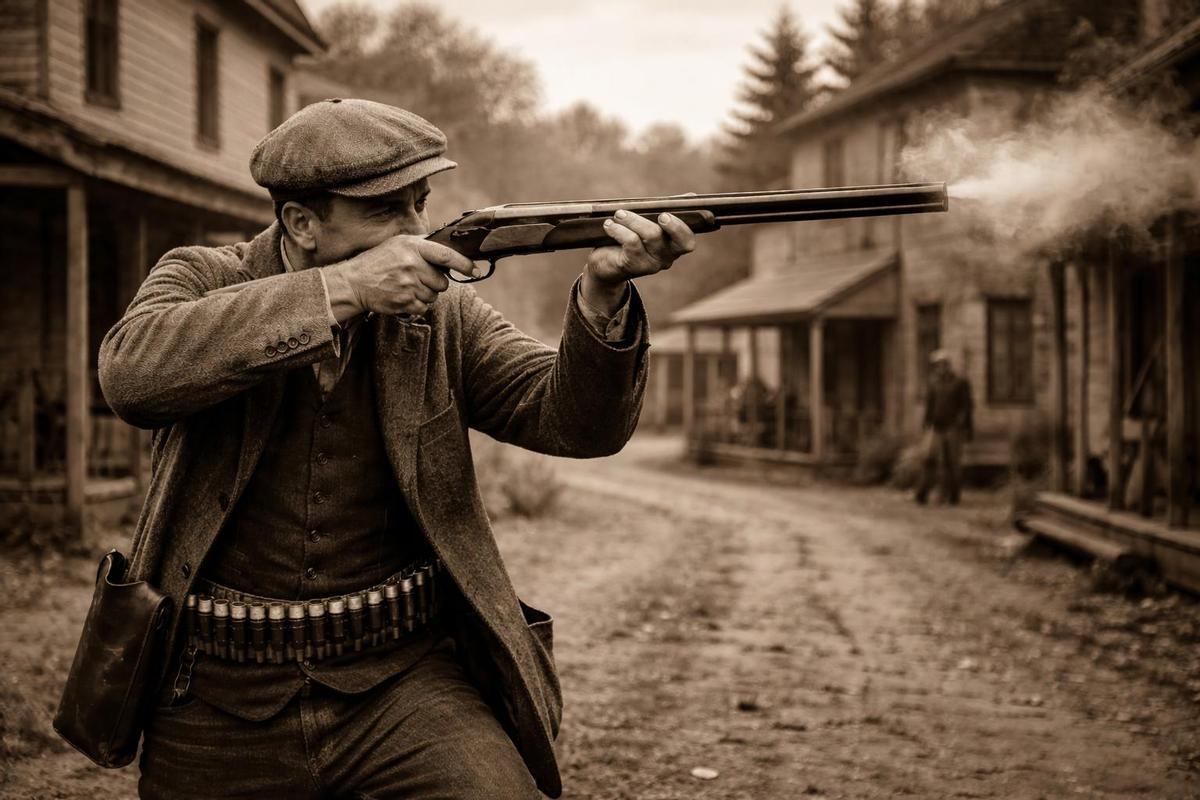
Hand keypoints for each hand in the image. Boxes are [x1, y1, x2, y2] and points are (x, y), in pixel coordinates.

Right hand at [329, 235, 476, 317]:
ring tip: (407, 286)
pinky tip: (404, 296)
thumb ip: (423, 245)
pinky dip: (417, 305)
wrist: (354, 282)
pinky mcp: (404, 302)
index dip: (464, 264)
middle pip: (442, 282)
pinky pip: (424, 307)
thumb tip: (449, 249)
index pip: (446, 255)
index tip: (475, 270)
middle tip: (418, 278)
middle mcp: (412, 264)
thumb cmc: (378, 262)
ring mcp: (408, 285)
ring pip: (434, 296)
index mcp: (413, 247)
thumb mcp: (398, 244)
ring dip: (425, 294)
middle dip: (435, 283)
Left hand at [581, 210, 695, 312]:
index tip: (667, 214)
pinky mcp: (633, 266)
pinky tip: (609, 225)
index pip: (687, 242)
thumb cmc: (631, 238)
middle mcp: (666, 257)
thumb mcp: (649, 223)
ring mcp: (651, 264)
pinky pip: (631, 242)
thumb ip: (668, 210)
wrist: (605, 263)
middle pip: (674, 238)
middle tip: (658, 213)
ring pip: (651, 235)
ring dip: (633, 219)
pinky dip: (619, 229)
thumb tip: (691, 197)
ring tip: (618, 214)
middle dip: (669, 223)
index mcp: (674, 246)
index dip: (682, 229)